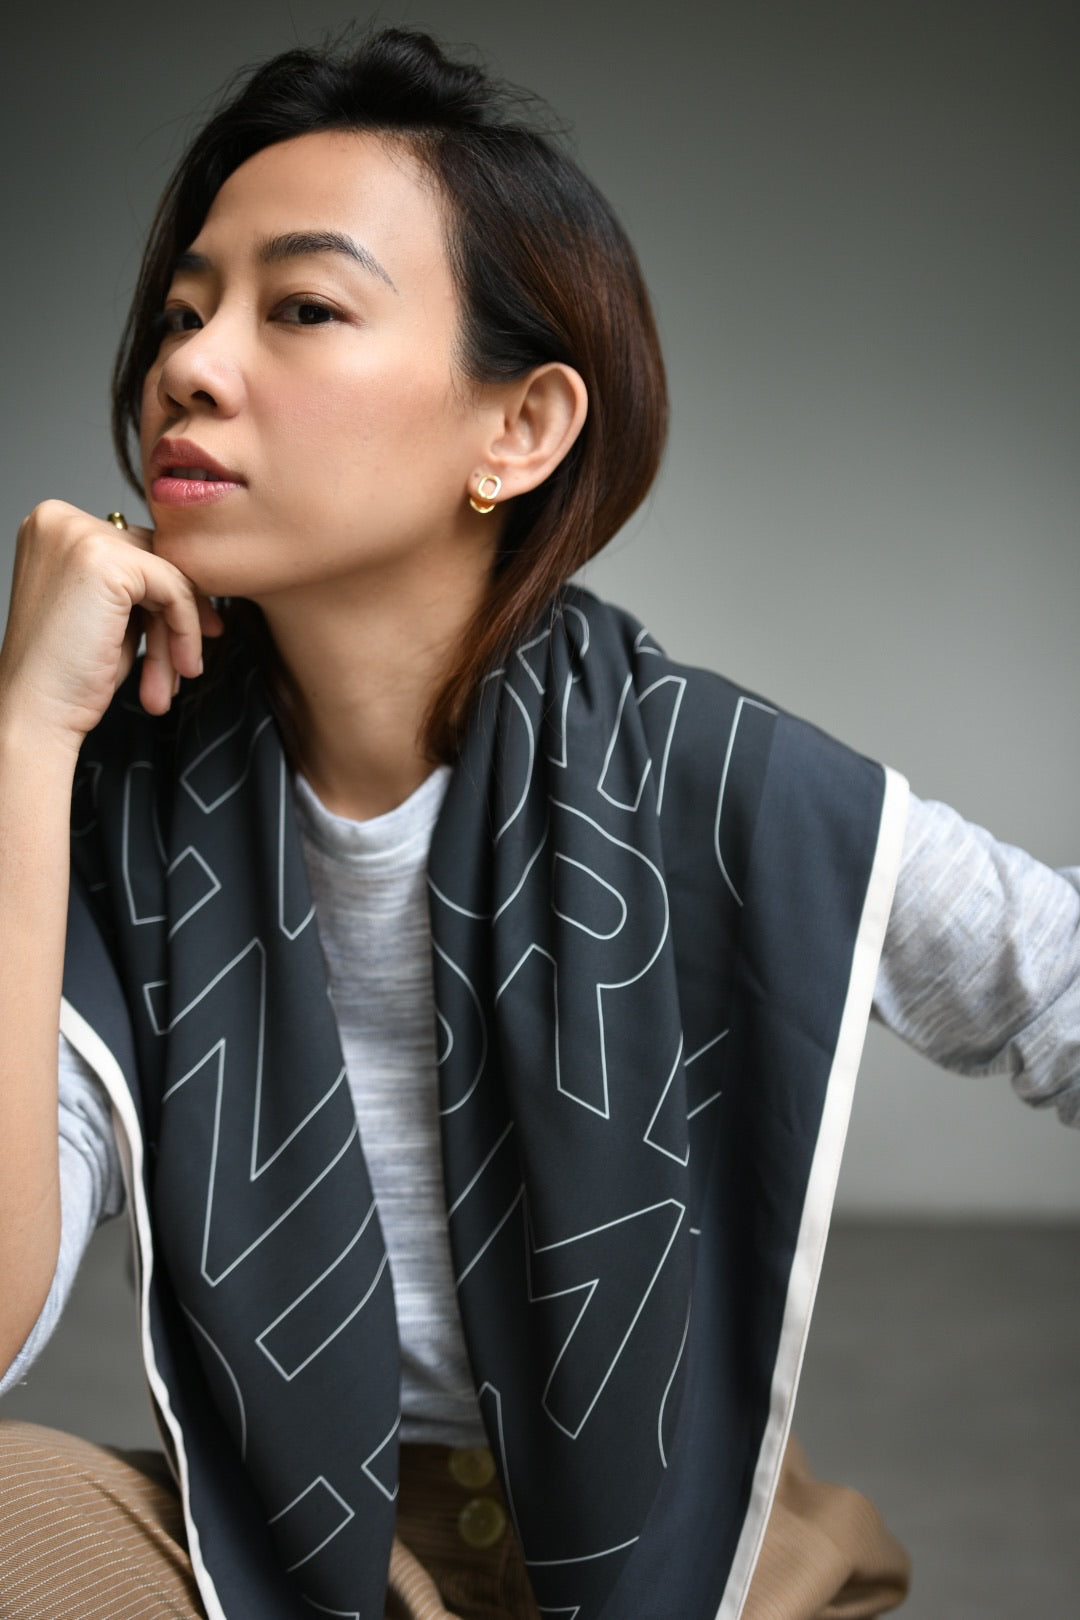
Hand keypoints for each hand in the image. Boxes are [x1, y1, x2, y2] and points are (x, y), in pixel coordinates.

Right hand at [0, 500, 222, 753]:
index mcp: (52, 525)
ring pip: (167, 574)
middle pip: (152, 557)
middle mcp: (59, 520)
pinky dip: (184, 630)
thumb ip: (136, 581)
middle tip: (188, 664)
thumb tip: (193, 572)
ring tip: (175, 680)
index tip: (190, 634)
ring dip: (179, 633)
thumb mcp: (105, 612)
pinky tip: (179, 668)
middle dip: (175, 616)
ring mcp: (80, 535)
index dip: (165, 593)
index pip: (134, 546)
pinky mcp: (105, 560)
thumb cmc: (66, 674)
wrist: (36, 713)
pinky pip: (175, 588)